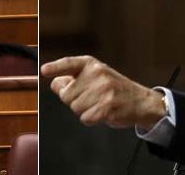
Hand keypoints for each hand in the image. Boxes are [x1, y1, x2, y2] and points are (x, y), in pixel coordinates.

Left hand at [41, 55, 166, 128]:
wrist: (141, 101)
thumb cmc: (115, 90)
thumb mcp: (96, 77)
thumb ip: (74, 79)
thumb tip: (55, 83)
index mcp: (92, 65)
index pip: (69, 64)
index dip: (55, 68)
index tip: (44, 71)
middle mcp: (97, 74)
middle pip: (66, 95)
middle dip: (74, 100)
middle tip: (91, 98)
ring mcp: (103, 90)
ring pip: (75, 108)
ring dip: (84, 111)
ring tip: (98, 104)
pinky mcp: (107, 107)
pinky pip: (85, 118)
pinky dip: (91, 119)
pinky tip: (102, 113)